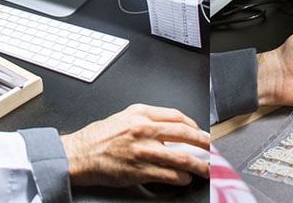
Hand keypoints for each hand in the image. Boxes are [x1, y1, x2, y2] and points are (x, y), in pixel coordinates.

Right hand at [61, 104, 208, 187]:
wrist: (80, 154)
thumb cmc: (99, 137)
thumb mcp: (125, 117)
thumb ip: (148, 119)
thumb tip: (172, 127)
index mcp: (141, 113)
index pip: (176, 116)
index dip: (193, 125)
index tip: (199, 132)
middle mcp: (144, 129)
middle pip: (185, 134)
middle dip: (204, 143)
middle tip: (212, 149)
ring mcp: (143, 150)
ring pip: (181, 157)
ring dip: (199, 164)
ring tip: (206, 169)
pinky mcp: (140, 170)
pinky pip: (168, 174)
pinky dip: (181, 178)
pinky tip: (185, 179)